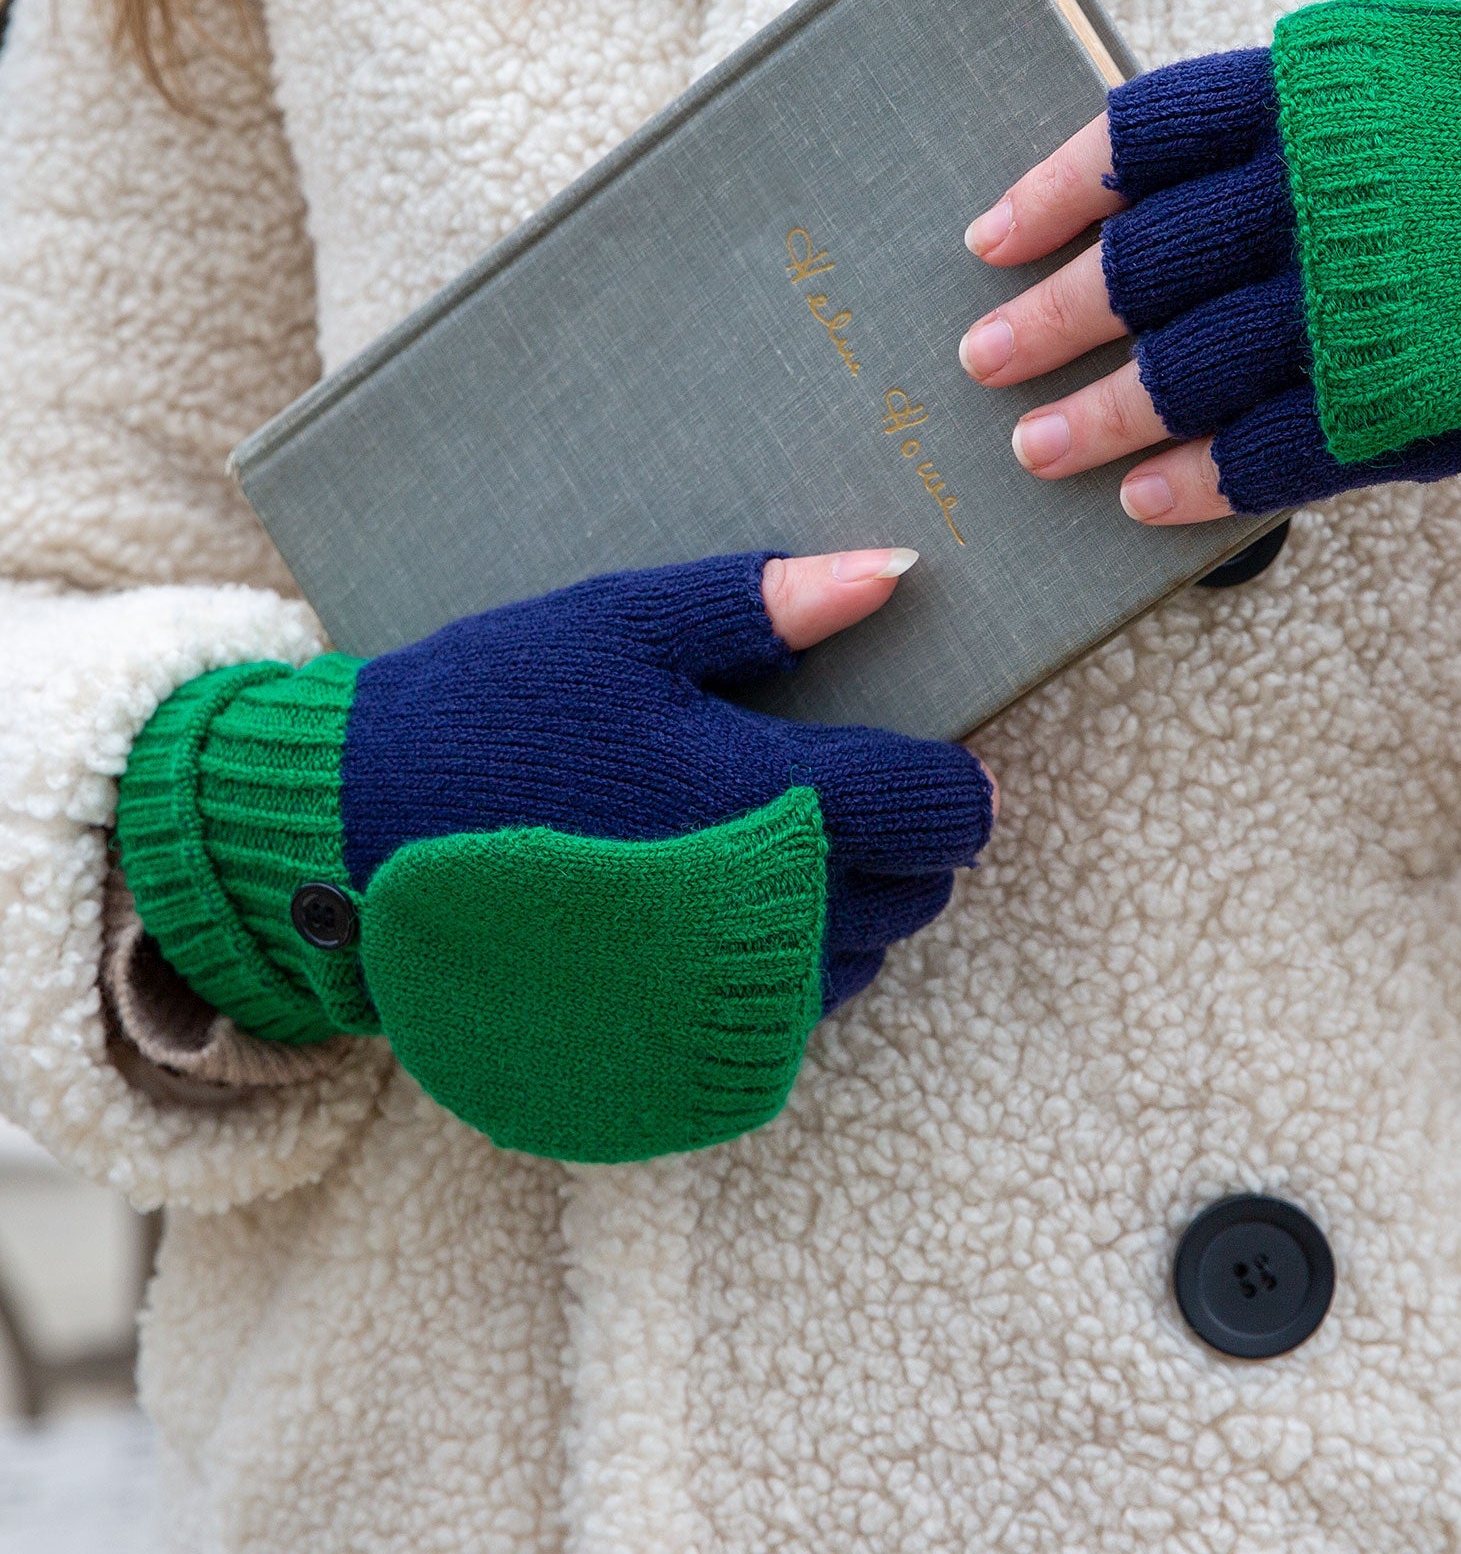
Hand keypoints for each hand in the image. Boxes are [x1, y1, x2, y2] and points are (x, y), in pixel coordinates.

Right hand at [116, 550, 997, 1163]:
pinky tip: (730, 909)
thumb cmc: (485, 718)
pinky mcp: (665, 1052)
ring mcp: (711, 1001)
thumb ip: (765, 603)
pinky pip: (784, 1023)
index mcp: (760, 802)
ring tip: (785, 839)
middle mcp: (756, 918)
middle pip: (916, 890)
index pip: (938, 807)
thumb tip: (897, 570)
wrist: (342, 844)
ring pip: (859, 959)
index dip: (957, 777)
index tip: (935, 749)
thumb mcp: (619, 628)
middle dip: (908, 837)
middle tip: (849, 782)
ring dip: (854, 902)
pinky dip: (789, 966)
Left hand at [959, 3, 1460, 521]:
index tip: (987, 238)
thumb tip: (1147, 201)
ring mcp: (1386, 297)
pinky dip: (1201, 479)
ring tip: (1037, 450)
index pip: (1150, 129)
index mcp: (1340, 88)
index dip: (1055, 190)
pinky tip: (1145, 502)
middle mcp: (1350, 184)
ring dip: (1102, 413)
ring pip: (1198, 362)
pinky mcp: (1424, 402)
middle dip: (1053, 317)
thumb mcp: (1434, 96)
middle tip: (983, 359)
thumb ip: (1310, 129)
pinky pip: (1277, 448)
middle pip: (1152, 257)